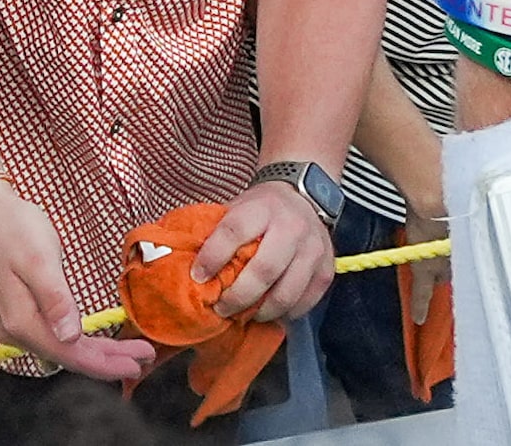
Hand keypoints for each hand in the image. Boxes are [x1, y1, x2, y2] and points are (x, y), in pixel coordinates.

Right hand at [0, 180, 158, 378]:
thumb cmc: (12, 228)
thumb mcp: (40, 258)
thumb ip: (55, 299)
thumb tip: (71, 337)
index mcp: (21, 321)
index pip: (70, 354)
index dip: (106, 363)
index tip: (139, 362)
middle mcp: (13, 332)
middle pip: (67, 356)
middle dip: (107, 360)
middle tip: (144, 357)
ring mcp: (12, 325)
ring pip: (60, 349)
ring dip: (94, 353)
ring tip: (127, 352)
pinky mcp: (15, 313)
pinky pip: (51, 338)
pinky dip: (77, 342)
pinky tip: (92, 341)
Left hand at [193, 179, 337, 322]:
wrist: (304, 194)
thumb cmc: (262, 208)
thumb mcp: (238, 207)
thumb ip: (217, 231)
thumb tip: (183, 264)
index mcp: (262, 208)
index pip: (234, 231)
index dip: (213, 256)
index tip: (198, 277)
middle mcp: (291, 227)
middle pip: (264, 270)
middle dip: (238, 296)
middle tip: (221, 309)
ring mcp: (313, 248)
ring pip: (287, 292)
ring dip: (262, 311)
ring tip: (246, 316)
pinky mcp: (327, 268)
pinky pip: (306, 301)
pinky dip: (286, 314)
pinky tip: (270, 312)